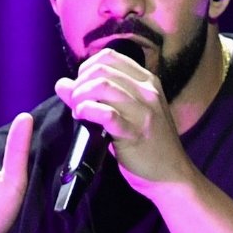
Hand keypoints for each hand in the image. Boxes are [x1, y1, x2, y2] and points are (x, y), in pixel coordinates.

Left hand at [53, 47, 192, 191]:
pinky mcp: (135, 133)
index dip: (86, 69)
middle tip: (75, 103)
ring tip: (77, 111)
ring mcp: (143, 111)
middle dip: (80, 83)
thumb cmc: (145, 145)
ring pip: (102, 86)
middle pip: (102, 69)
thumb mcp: (123, 113)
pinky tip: (82, 118)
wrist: (171, 175)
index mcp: (147, 81)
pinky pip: (106, 113)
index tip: (80, 87)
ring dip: (80, 96)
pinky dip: (87, 111)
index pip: (109, 57)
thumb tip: (62, 83)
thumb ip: (93, 96)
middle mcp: (148, 91)